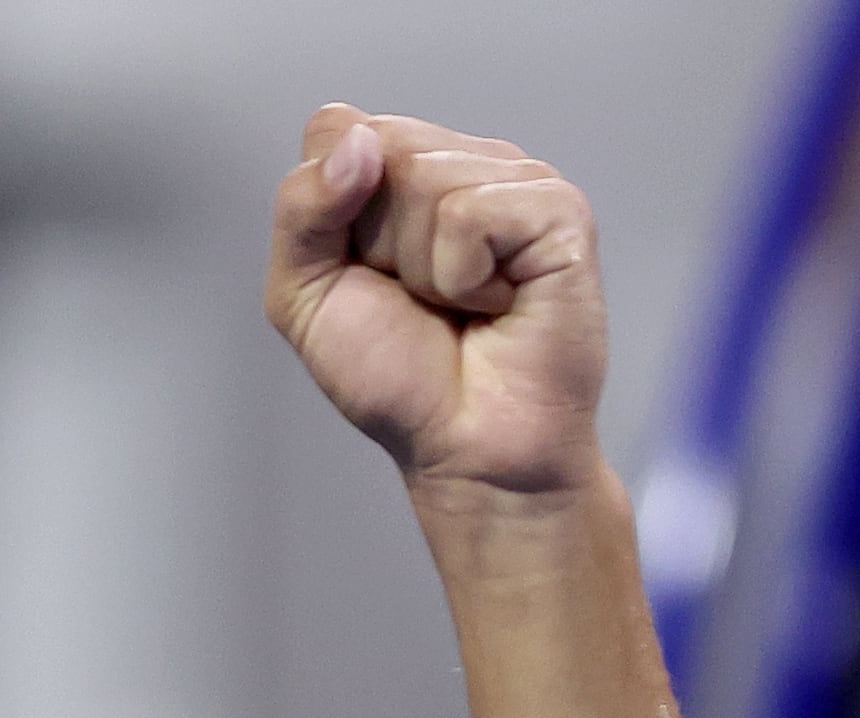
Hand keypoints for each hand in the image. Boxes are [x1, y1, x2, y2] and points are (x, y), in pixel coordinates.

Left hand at [268, 109, 608, 504]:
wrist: (465, 444)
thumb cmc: (397, 377)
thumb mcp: (304, 295)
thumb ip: (301, 211)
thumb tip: (358, 139)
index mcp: (401, 172)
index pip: (336, 130)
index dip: (330, 211)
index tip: (362, 273)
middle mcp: (462, 162)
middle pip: (380, 145)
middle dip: (376, 243)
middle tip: (417, 298)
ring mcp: (517, 181)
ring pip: (425, 176)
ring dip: (423, 267)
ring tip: (461, 304)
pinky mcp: (559, 209)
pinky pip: (471, 214)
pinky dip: (464, 277)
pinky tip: (497, 304)